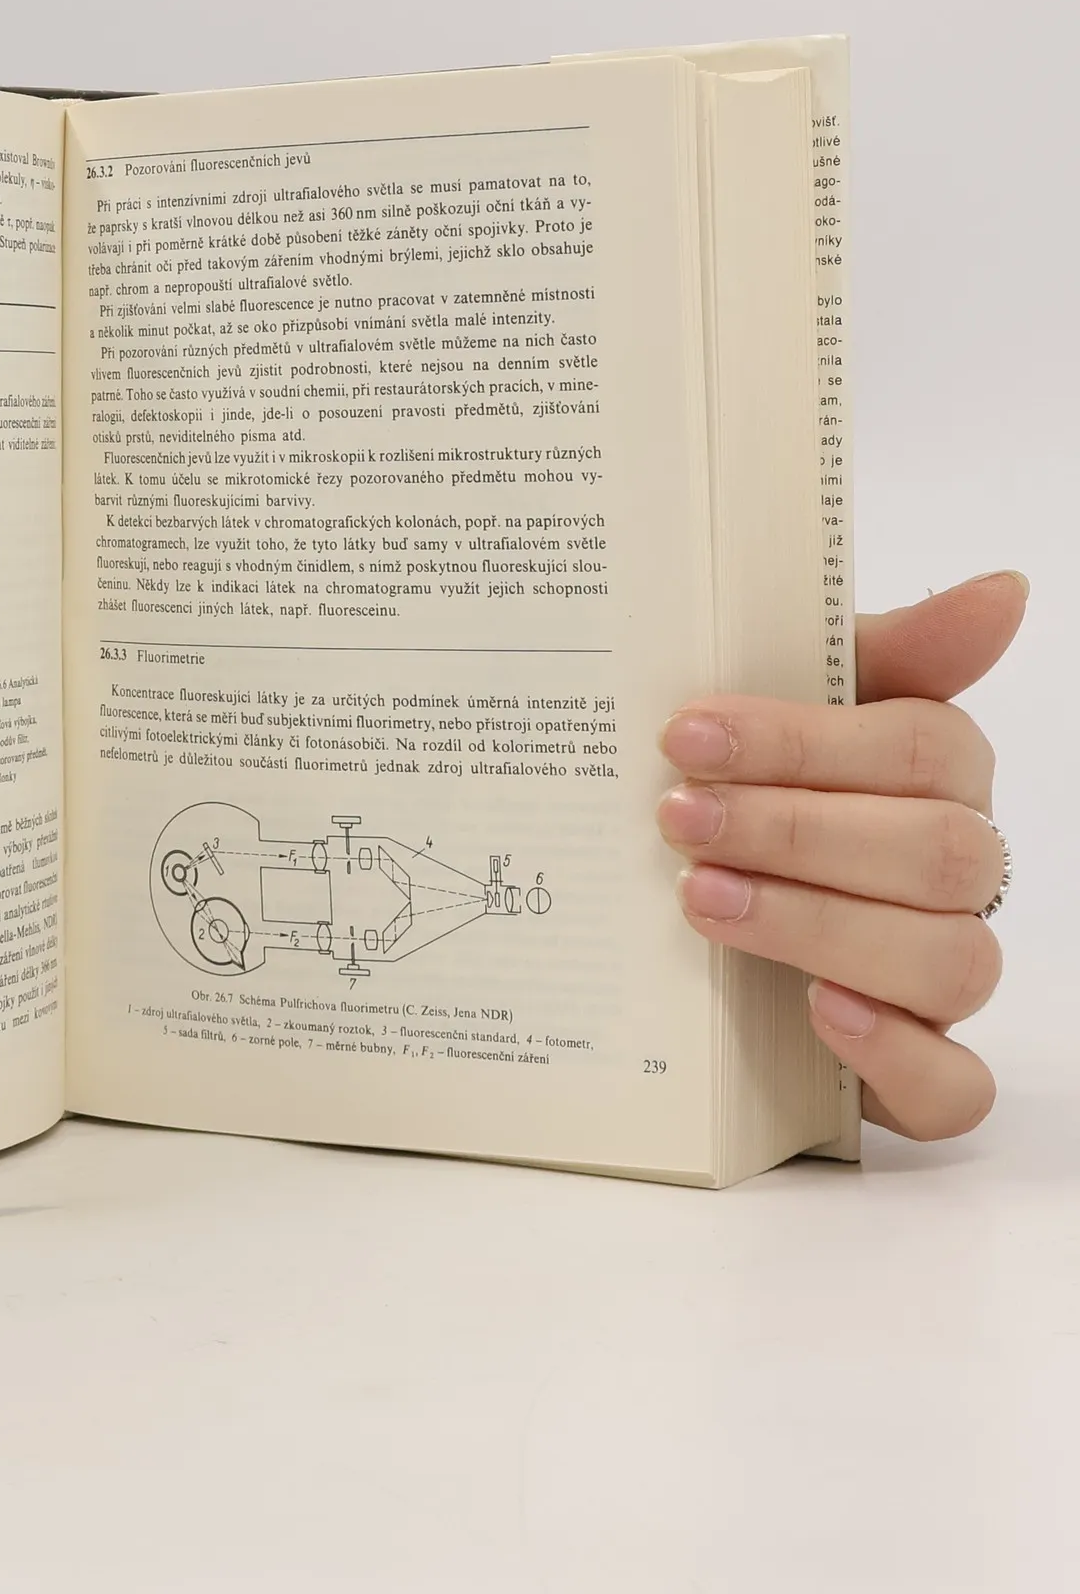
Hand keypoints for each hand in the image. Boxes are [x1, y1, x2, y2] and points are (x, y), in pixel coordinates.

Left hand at [656, 570, 1026, 1140]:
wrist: (681, 903)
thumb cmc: (748, 786)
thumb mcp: (784, 702)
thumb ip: (881, 648)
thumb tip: (1004, 590)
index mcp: (936, 778)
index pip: (921, 748)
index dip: (805, 741)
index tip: (685, 734)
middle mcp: (955, 876)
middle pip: (938, 854)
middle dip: (797, 832)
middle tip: (677, 819)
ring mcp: (939, 977)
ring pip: (951, 961)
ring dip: (818, 925)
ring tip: (700, 899)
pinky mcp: (912, 1072)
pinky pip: (954, 1089)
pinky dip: (896, 1054)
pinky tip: (820, 1013)